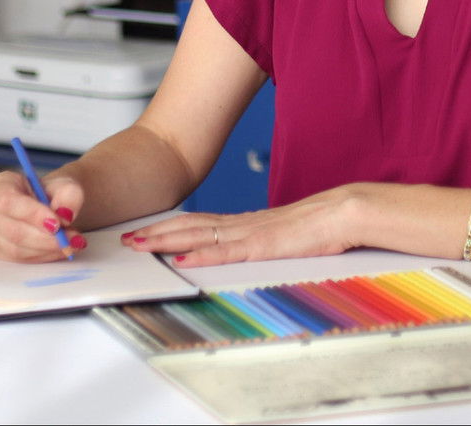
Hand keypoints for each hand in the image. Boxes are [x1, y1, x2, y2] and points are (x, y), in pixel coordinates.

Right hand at [0, 170, 87, 261]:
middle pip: (12, 231)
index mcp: (0, 184)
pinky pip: (19, 261)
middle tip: (72, 239)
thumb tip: (66, 215)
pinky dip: (43, 257)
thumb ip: (69, 196)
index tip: (57, 224)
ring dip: (47, 250)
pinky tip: (60, 250)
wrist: (51, 204)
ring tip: (71, 244)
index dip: (32, 215)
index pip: (9, 201)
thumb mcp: (67, 186)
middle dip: (46, 238)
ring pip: (16, 250)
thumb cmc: (54, 192)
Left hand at [121, 187, 358, 266]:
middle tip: (125, 238)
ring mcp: (252, 233)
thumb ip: (263, 241)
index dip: (170, 226)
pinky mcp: (264, 246)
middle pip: (191, 226)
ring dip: (167, 240)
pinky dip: (202, 255)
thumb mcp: (284, 236)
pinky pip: (227, 252)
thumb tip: (246, 251)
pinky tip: (182, 258)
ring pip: (200, 235)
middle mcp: (243, 225)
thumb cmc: (320, 225)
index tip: (145, 231)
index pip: (200, 223)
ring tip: (140, 245)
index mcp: (247, 223)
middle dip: (156, 232)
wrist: (344, 212)